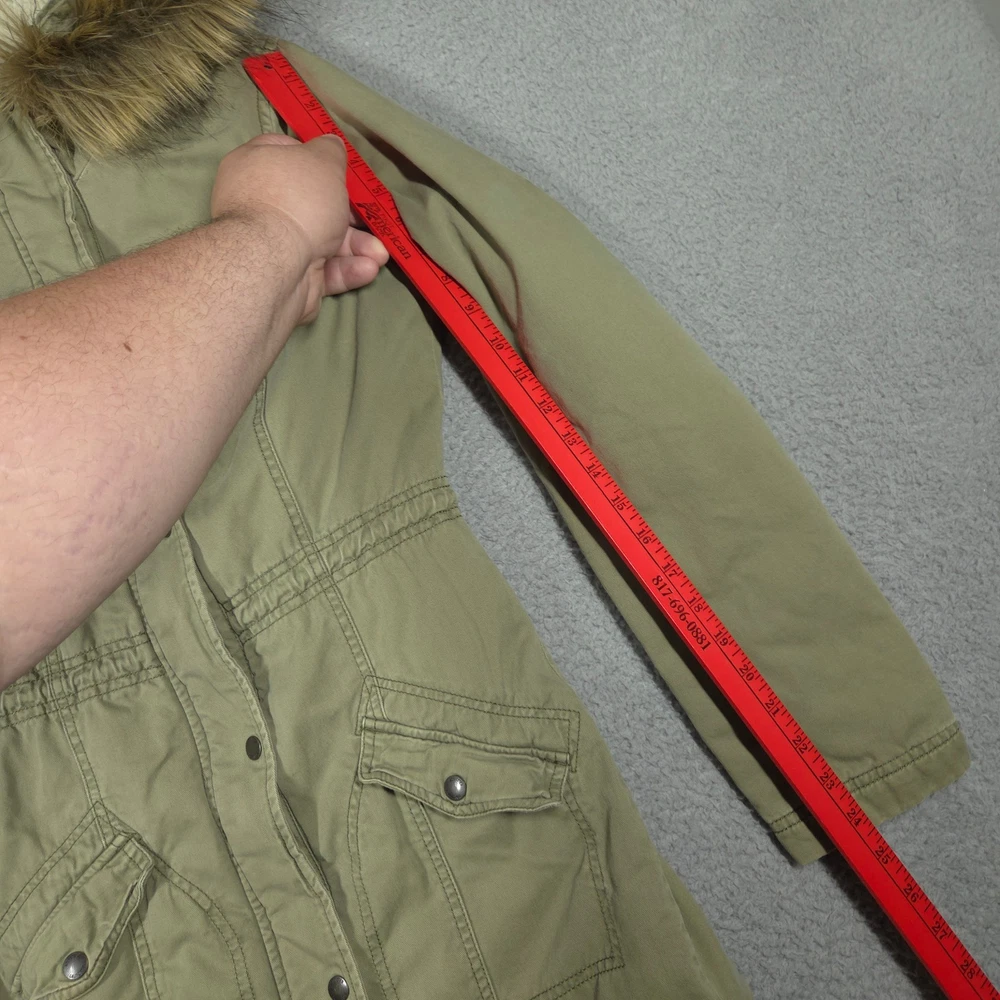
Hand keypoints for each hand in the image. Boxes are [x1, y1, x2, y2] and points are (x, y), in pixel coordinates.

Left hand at [210, 132, 389, 325]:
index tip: (343, 172)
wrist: (274, 264)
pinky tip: (367, 268)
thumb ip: (331, 151)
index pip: (288, 155)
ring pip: (323, 240)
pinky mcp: (289, 277)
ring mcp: (273, 244)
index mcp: (258, 165)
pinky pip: (322, 269)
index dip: (318, 161)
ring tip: (380, 255)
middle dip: (350, 216)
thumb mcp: (323, 162)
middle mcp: (262, 203)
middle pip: (314, 204)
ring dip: (356, 246)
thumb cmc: (298, 200)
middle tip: (371, 220)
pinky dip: (346, 269)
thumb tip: (331, 145)